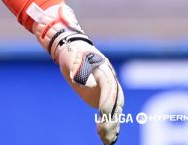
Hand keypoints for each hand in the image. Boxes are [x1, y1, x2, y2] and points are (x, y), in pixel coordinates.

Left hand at [29, 3, 123, 143]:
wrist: (71, 50)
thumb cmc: (72, 53)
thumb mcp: (73, 58)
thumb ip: (80, 70)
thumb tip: (90, 84)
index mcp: (105, 70)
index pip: (109, 89)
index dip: (107, 103)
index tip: (102, 116)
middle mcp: (110, 81)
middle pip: (115, 102)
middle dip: (111, 118)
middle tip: (103, 133)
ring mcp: (108, 90)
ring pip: (115, 110)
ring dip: (112, 125)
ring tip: (106, 141)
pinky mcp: (103, 97)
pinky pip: (109, 112)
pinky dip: (109, 125)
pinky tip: (107, 139)